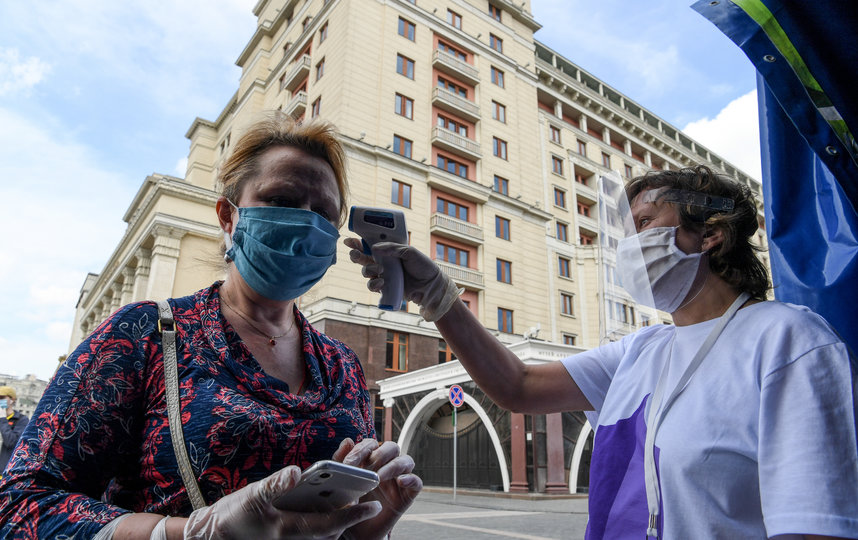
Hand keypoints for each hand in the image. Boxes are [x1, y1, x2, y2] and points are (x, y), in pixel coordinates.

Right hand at [183, 466, 381, 539]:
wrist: (213, 535)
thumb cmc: (233, 516)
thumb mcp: (253, 495)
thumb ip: (275, 484)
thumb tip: (295, 471)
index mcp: (290, 529)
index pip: (330, 524)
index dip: (354, 515)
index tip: (375, 505)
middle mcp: (295, 537)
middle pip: (332, 530)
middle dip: (350, 515)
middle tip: (367, 496)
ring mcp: (291, 538)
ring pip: (324, 530)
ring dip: (338, 516)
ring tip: (352, 495)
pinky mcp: (287, 535)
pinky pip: (312, 527)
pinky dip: (323, 515)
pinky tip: (325, 497)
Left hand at [333, 438, 422, 539]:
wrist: (358, 531)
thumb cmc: (351, 505)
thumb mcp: (342, 484)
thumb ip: (341, 462)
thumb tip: (347, 441)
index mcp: (371, 461)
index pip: (371, 444)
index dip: (362, 449)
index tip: (350, 462)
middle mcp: (387, 466)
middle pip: (391, 447)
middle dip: (380, 453)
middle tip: (369, 467)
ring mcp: (399, 480)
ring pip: (406, 460)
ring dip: (394, 465)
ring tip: (380, 477)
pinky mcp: (408, 494)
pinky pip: (417, 482)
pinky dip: (411, 479)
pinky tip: (400, 482)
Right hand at [344, 238, 459, 320]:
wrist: (430, 286)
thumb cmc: (423, 266)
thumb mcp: (410, 252)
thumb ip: (393, 248)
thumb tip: (375, 248)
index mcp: (388, 251)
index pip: (369, 244)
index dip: (356, 242)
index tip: (348, 240)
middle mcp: (383, 262)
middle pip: (362, 258)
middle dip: (355, 255)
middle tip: (356, 254)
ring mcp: (383, 274)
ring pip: (365, 272)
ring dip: (368, 270)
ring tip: (380, 270)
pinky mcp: (384, 287)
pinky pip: (372, 285)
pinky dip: (373, 284)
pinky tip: (381, 282)